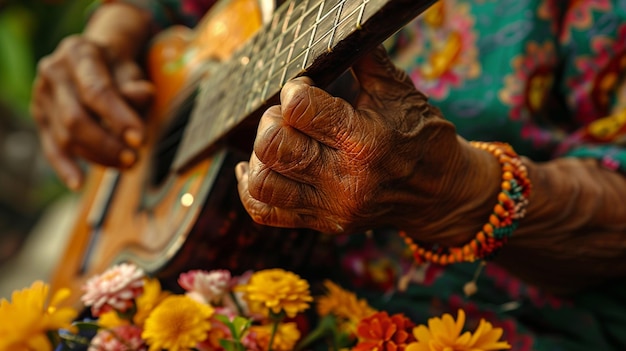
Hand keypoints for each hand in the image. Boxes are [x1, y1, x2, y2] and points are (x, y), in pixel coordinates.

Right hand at [30, 3, 152, 189]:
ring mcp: (42, 96)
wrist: (95, 60)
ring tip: (127, 164)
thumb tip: (143, 96)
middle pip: (75, 118)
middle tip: (134, 159)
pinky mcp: (40, 118)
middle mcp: (53, 72)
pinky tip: (78, 183)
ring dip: (97, 157)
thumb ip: (136, 86)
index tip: (140, 140)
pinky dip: (64, 167)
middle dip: (107, 144)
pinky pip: (50, 147)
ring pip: (65, 136)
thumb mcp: (131, 70)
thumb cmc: (118, 69)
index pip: (96, 91)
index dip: (119, 118)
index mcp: (78, 53)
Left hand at [235, 46, 499, 239]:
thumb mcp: (400, 91)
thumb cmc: (422, 137)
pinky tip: (261, 168)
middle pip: (272, 146)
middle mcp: (345, 179)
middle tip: (289, 115)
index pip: (299, 108)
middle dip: (272, 119)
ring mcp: (331, 206)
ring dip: (260, 155)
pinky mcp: (323, 222)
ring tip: (280, 141)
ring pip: (262, 182)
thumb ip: (364, 58)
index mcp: (365, 141)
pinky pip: (265, 212)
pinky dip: (251, 188)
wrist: (441, 193)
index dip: (294, 88)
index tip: (304, 86)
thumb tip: (332, 30)